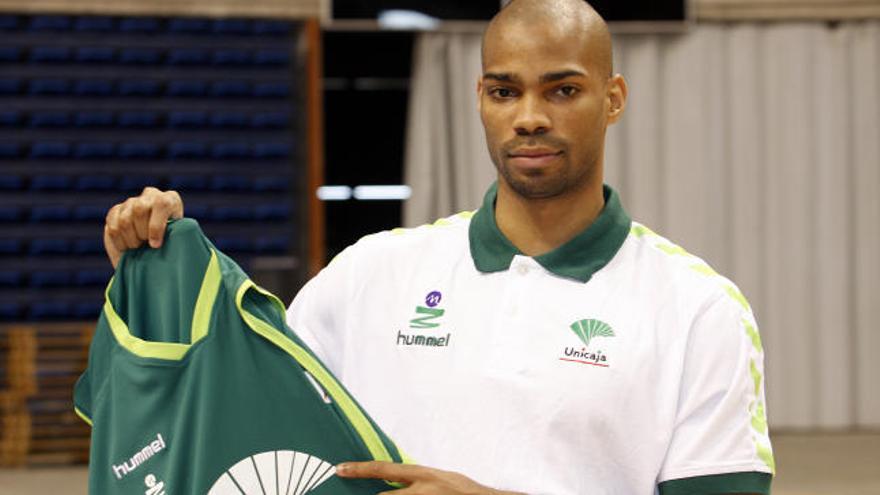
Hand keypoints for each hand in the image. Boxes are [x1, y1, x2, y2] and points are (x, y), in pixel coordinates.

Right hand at [104, 187, 183, 267]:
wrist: (154, 249)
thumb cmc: (171, 245)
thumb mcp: (179, 239)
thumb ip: (176, 236)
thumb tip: (162, 241)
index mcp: (170, 199)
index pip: (161, 204)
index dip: (156, 226)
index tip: (155, 245)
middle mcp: (150, 195)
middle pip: (139, 210)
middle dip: (142, 233)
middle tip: (146, 245)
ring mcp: (131, 202)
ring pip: (125, 220)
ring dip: (131, 239)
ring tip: (138, 247)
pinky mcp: (115, 211)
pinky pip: (113, 227)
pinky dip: (119, 242)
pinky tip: (127, 247)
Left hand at [335, 461, 523, 494]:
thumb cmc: (463, 490)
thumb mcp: (438, 478)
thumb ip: (416, 481)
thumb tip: (394, 483)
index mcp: (423, 475)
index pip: (384, 470)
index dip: (360, 469)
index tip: (340, 469)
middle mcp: (420, 491)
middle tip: (361, 489)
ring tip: (413, 494)